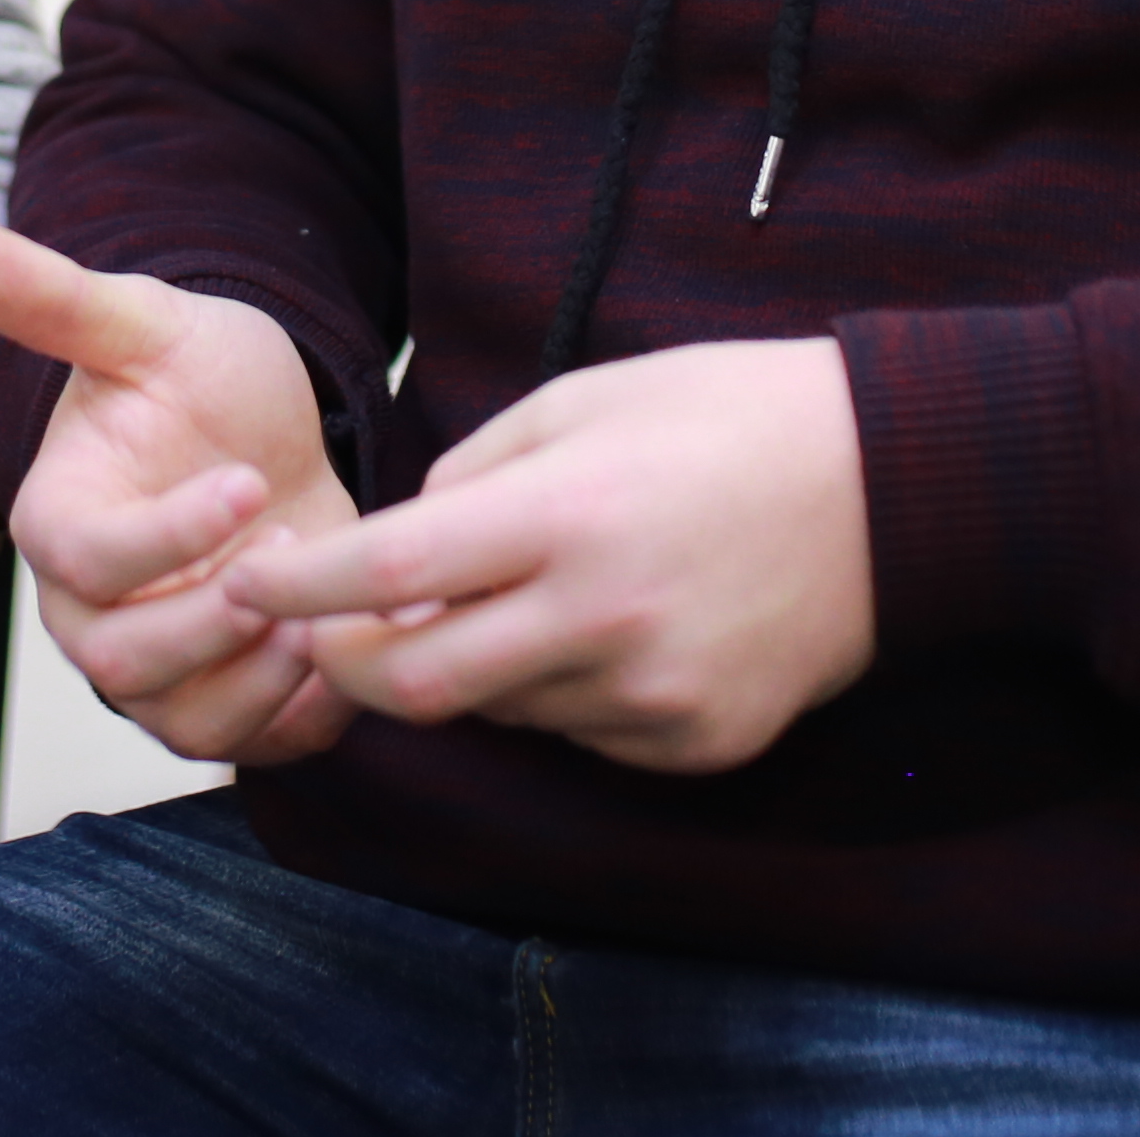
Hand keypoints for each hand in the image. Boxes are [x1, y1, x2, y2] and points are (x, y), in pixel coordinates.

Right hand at [0, 219, 359, 765]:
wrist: (268, 437)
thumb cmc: (197, 378)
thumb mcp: (144, 325)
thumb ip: (58, 298)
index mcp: (58, 523)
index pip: (88, 559)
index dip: (165, 536)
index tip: (244, 482)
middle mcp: (93, 612)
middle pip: (122, 665)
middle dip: (209, 627)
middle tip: (285, 561)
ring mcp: (161, 668)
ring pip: (186, 723)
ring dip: (259, 683)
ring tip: (320, 617)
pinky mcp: (229, 701)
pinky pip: (257, 746)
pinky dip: (306, 716)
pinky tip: (347, 645)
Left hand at [221, 337, 873, 774]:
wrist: (897, 487)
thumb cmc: (730, 415)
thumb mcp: (585, 398)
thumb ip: (476, 477)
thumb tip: (400, 556)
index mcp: (568, 515)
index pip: (390, 571)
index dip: (300, 588)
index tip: (242, 583)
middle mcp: (603, 618)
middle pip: (416, 685)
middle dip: (345, 663)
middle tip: (322, 632)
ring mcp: (654, 694)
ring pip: (498, 710)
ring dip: (465, 666)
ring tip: (507, 596)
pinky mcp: (697, 742)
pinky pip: (581, 733)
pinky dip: (555, 690)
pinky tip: (603, 627)